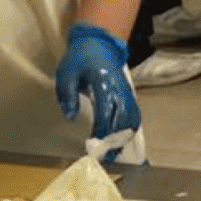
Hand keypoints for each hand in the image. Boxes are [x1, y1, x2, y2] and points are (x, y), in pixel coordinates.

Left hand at [54, 22, 140, 148]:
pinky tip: (122, 138)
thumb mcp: (66, 75)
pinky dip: (129, 128)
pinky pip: (134, 113)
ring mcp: (127, 92)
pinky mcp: (128, 93)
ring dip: (124, 136)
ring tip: (115, 152)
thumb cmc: (81, 57)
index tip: (94, 148)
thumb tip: (71, 118)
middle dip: (116, 141)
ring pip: (132, 119)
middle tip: (106, 158)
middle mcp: (119, 91)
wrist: (99, 41)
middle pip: (124, 121)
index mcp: (104, 85)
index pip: (106, 115)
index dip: (102, 133)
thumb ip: (68, 97)